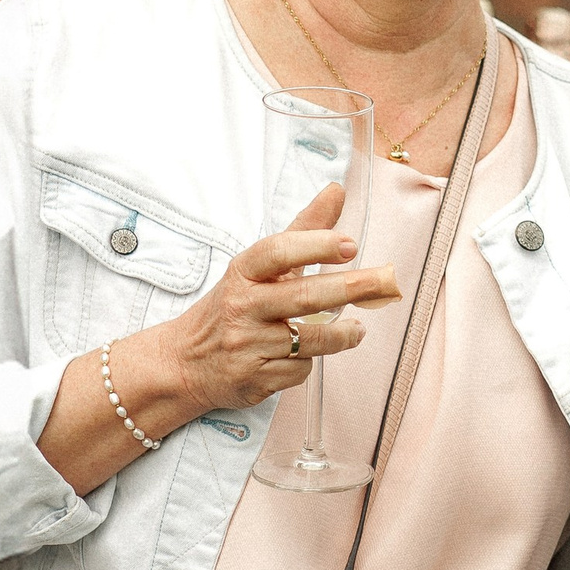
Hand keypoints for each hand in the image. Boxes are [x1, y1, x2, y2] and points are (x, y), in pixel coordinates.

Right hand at [151, 184, 401, 416]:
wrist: (185, 363)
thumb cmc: (233, 307)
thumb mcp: (258, 266)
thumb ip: (302, 231)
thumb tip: (337, 190)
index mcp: (242, 273)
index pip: (277, 252)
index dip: (315, 245)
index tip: (350, 245)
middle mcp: (242, 306)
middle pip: (304, 296)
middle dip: (350, 288)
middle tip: (384, 282)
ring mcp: (246, 344)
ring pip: (310, 340)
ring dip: (341, 336)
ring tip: (357, 330)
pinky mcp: (253, 378)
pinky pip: (298, 370)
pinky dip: (308, 364)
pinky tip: (301, 355)